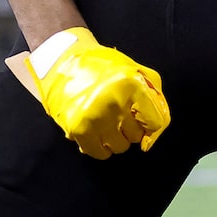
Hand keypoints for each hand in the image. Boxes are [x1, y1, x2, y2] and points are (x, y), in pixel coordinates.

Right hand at [31, 30, 169, 158]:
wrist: (61, 62)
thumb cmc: (101, 66)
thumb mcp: (135, 70)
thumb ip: (153, 96)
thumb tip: (155, 132)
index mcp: (132, 84)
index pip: (155, 123)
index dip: (150, 125)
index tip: (142, 123)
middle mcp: (114, 101)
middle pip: (136, 136)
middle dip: (130, 127)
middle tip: (118, 113)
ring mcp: (95, 116)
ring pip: (120, 147)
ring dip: (115, 138)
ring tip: (105, 120)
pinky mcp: (78, 128)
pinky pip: (99, 153)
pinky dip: (100, 148)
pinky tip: (96, 133)